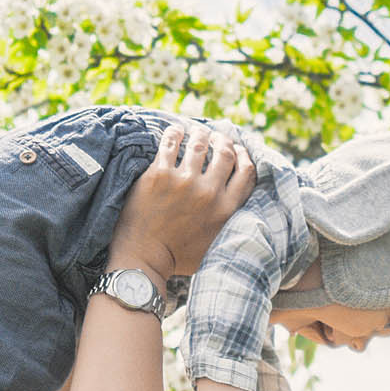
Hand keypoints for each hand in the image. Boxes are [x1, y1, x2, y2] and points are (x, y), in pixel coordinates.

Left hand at [112, 123, 253, 279]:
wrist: (142, 260)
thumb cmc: (178, 258)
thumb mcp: (218, 245)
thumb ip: (231, 225)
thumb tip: (241, 210)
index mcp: (226, 209)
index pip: (246, 171)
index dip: (244, 155)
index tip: (237, 149)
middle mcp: (209, 192)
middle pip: (225, 153)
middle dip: (223, 140)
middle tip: (216, 137)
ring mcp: (183, 182)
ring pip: (200, 143)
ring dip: (201, 133)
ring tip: (197, 131)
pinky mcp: (158, 175)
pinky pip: (170, 143)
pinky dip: (175, 132)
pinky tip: (175, 130)